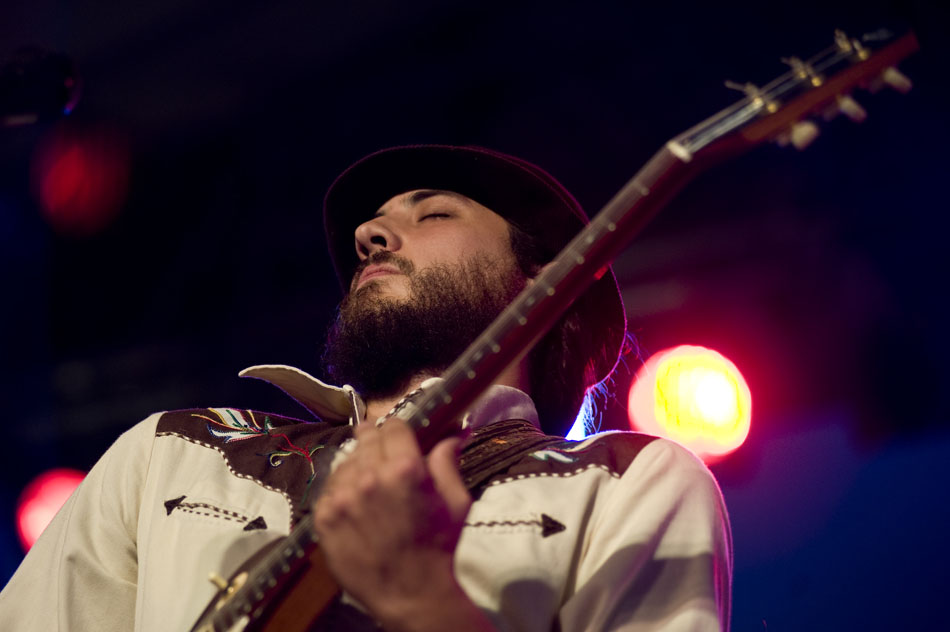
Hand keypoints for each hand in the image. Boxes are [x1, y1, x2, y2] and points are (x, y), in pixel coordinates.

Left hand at [313, 420, 487, 630]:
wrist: (413, 596)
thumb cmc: (441, 549)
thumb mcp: (455, 502)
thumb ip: (447, 462)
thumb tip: (452, 434)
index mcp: (406, 468)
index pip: (393, 426)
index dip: (397, 430)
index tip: (397, 437)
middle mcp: (370, 476)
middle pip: (365, 438)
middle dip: (375, 441)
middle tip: (380, 452)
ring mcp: (342, 497)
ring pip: (345, 462)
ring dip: (357, 466)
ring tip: (368, 484)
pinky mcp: (323, 518)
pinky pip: (328, 489)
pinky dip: (340, 491)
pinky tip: (353, 503)